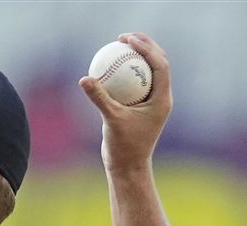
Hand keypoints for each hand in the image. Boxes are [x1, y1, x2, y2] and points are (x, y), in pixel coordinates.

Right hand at [78, 32, 172, 171]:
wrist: (127, 167)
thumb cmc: (123, 147)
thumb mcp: (111, 121)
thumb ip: (99, 98)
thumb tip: (85, 78)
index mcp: (162, 99)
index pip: (160, 66)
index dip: (147, 48)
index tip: (129, 39)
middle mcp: (160, 98)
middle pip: (157, 63)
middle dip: (144, 46)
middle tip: (124, 37)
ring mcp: (151, 102)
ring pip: (147, 72)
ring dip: (136, 57)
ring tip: (119, 45)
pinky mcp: (140, 107)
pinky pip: (134, 83)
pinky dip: (124, 73)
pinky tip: (109, 66)